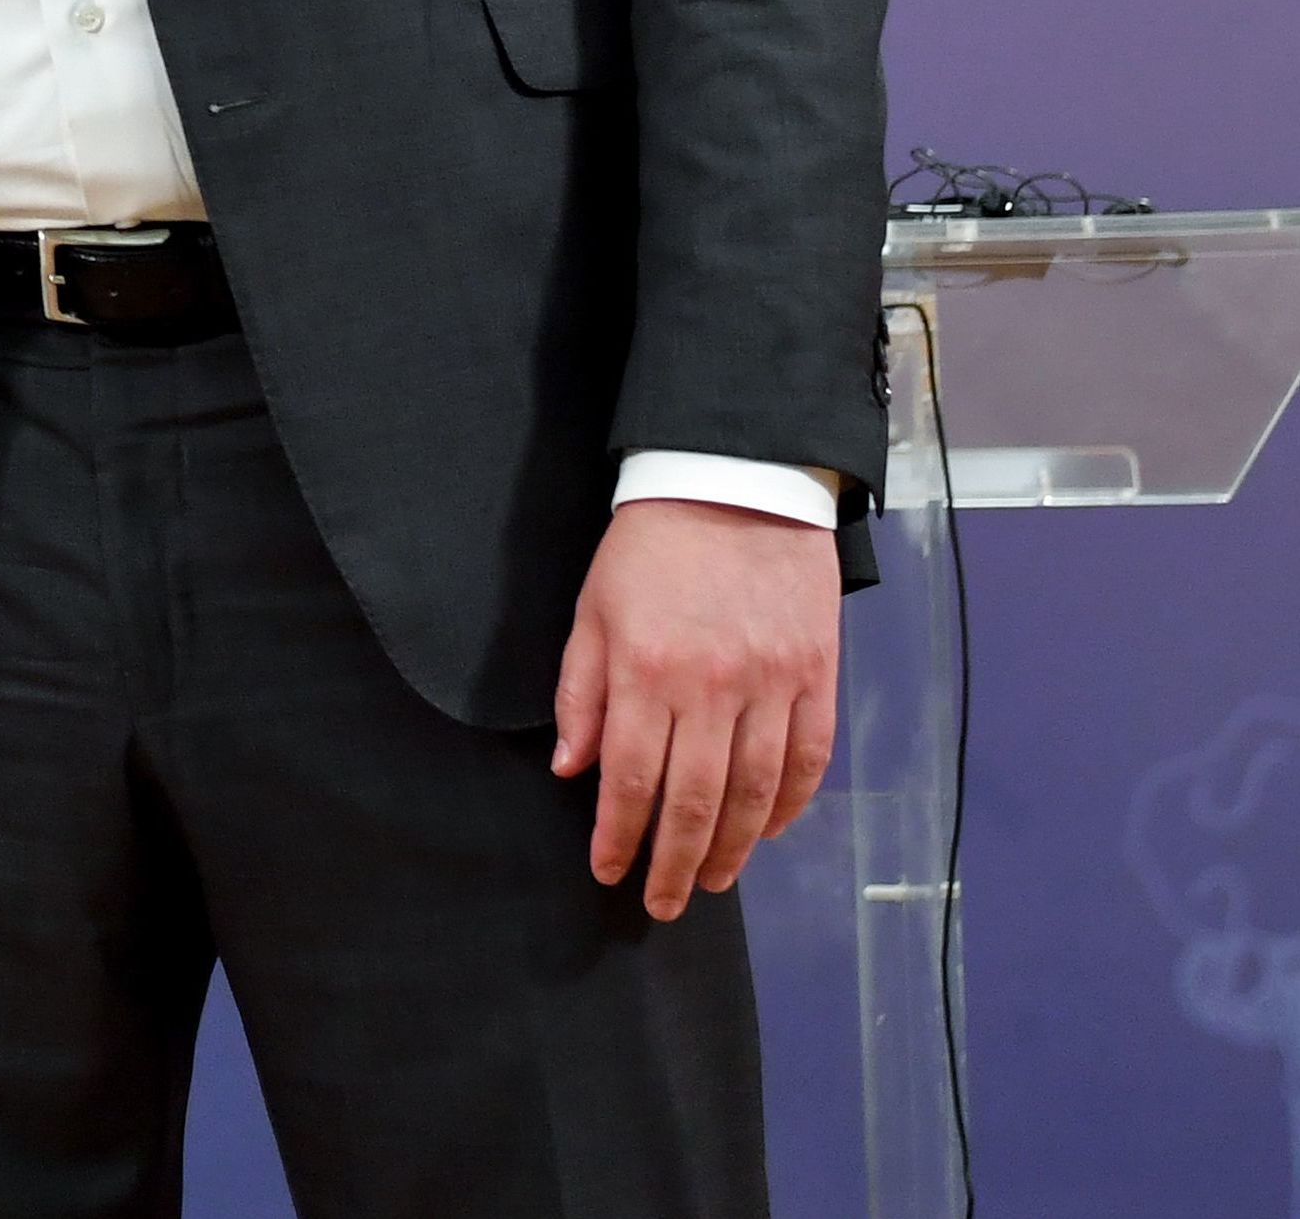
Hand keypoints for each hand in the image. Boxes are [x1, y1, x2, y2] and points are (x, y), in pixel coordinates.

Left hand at [552, 497, 841, 919]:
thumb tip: (570, 770)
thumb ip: (580, 693)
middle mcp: (713, 687)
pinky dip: (792, 806)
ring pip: (757, 794)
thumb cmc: (650, 549)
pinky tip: (770, 832)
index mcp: (648, 670)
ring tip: (711, 881)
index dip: (620, 836)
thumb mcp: (593, 612)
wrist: (734, 484)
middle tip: (661, 903)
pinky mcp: (817, 676)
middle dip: (675, 862)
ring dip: (735, 849)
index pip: (631, 778)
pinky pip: (809, 760)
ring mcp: (773, 684)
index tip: (609, 871)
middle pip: (697, 801)